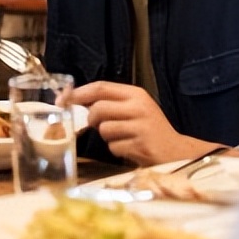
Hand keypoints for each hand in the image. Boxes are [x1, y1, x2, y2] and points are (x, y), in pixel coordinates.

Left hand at [70, 81, 217, 165]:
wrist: (176, 151)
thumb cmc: (150, 130)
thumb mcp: (134, 109)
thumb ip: (111, 103)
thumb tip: (77, 101)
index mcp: (136, 94)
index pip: (101, 87)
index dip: (79, 93)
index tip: (62, 99)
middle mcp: (139, 107)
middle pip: (98, 108)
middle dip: (92, 119)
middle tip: (98, 125)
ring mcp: (140, 126)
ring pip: (104, 129)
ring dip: (108, 137)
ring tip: (123, 138)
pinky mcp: (140, 145)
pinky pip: (114, 147)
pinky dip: (117, 150)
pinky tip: (130, 148)